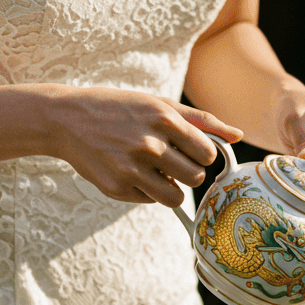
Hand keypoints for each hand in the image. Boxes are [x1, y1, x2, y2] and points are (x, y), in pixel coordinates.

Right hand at [48, 86, 241, 205]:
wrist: (67, 119)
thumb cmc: (119, 109)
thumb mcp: (158, 104)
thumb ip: (201, 120)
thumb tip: (238, 135)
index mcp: (164, 120)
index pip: (208, 153)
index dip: (201, 155)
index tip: (187, 150)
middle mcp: (149, 145)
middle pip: (196, 178)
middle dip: (187, 172)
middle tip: (168, 160)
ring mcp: (131, 169)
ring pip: (176, 197)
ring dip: (171, 188)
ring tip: (154, 172)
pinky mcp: (116, 188)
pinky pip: (150, 201)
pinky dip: (146, 191)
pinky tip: (130, 172)